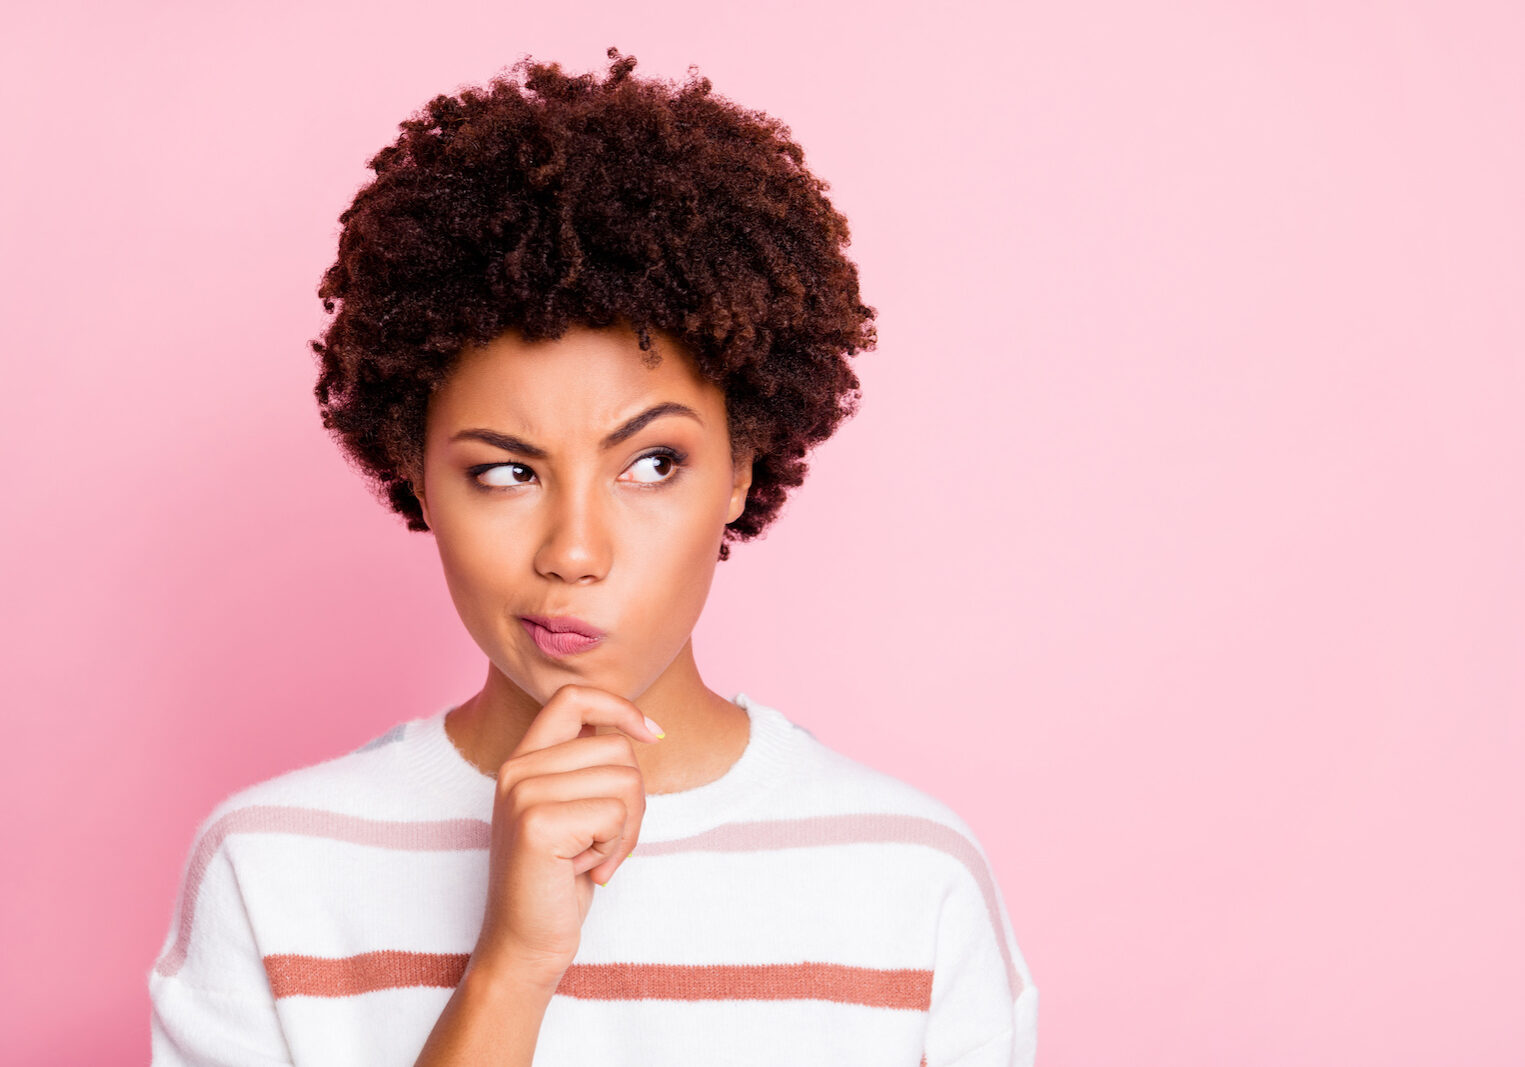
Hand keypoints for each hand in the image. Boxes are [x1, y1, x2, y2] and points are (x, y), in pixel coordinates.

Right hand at [471, 683, 663, 982]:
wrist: (524, 944)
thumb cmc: (559, 880)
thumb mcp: (575, 812)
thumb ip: (590, 769)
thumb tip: (643, 731)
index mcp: (524, 760)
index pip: (573, 698)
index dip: (620, 707)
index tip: (651, 735)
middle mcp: (517, 769)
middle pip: (618, 749)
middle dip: (634, 800)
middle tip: (608, 842)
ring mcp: (522, 793)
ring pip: (625, 780)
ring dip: (627, 828)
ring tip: (595, 857)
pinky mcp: (536, 823)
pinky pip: (615, 813)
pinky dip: (616, 847)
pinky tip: (587, 871)